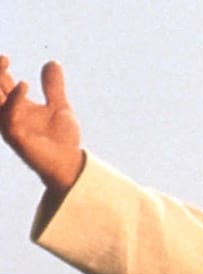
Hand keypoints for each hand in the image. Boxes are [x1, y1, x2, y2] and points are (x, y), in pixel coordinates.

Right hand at [0, 56, 83, 190]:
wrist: (70, 164)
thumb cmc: (61, 139)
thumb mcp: (59, 107)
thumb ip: (53, 87)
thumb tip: (52, 62)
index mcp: (17, 105)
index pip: (2, 83)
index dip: (0, 68)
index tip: (4, 55)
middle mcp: (9, 114)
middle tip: (2, 57)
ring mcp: (10, 125)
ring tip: (4, 62)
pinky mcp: (16, 137)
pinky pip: (9, 117)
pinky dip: (14, 100)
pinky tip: (24, 86)